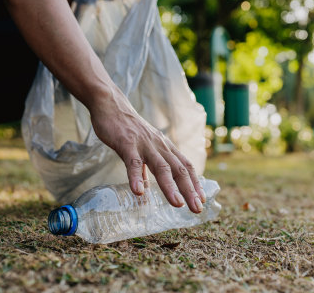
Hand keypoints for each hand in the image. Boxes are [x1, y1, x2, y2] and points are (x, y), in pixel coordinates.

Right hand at [88, 88, 206, 213]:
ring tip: (177, 204)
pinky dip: (135, 177)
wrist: (111, 105)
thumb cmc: (127, 129)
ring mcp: (144, 145)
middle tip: (197, 209)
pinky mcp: (127, 144)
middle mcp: (160, 147)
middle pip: (178, 170)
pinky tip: (138, 192)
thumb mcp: (143, 148)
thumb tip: (144, 187)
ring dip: (170, 187)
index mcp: (165, 148)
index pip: (185, 167)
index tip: (201, 200)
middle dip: (189, 190)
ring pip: (161, 167)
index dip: (194, 183)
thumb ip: (145, 167)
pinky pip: (133, 163)